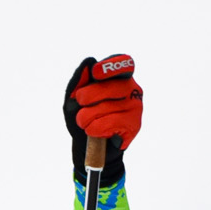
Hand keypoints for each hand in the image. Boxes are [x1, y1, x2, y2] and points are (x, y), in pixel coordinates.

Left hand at [64, 54, 141, 184]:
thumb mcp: (74, 99)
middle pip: (109, 86)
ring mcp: (136, 106)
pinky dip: (96, 128)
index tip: (95, 73)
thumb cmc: (84, 119)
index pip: (124, 63)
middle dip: (87, 97)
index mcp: (119, 78)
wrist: (89, 148)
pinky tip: (94, 131)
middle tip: (80, 105)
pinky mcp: (135, 124)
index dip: (110, 66)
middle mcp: (131, 89)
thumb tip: (89, 61)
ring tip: (85, 123)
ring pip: (106, 107)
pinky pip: (111, 122)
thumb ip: (79, 80)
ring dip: (87, 117)